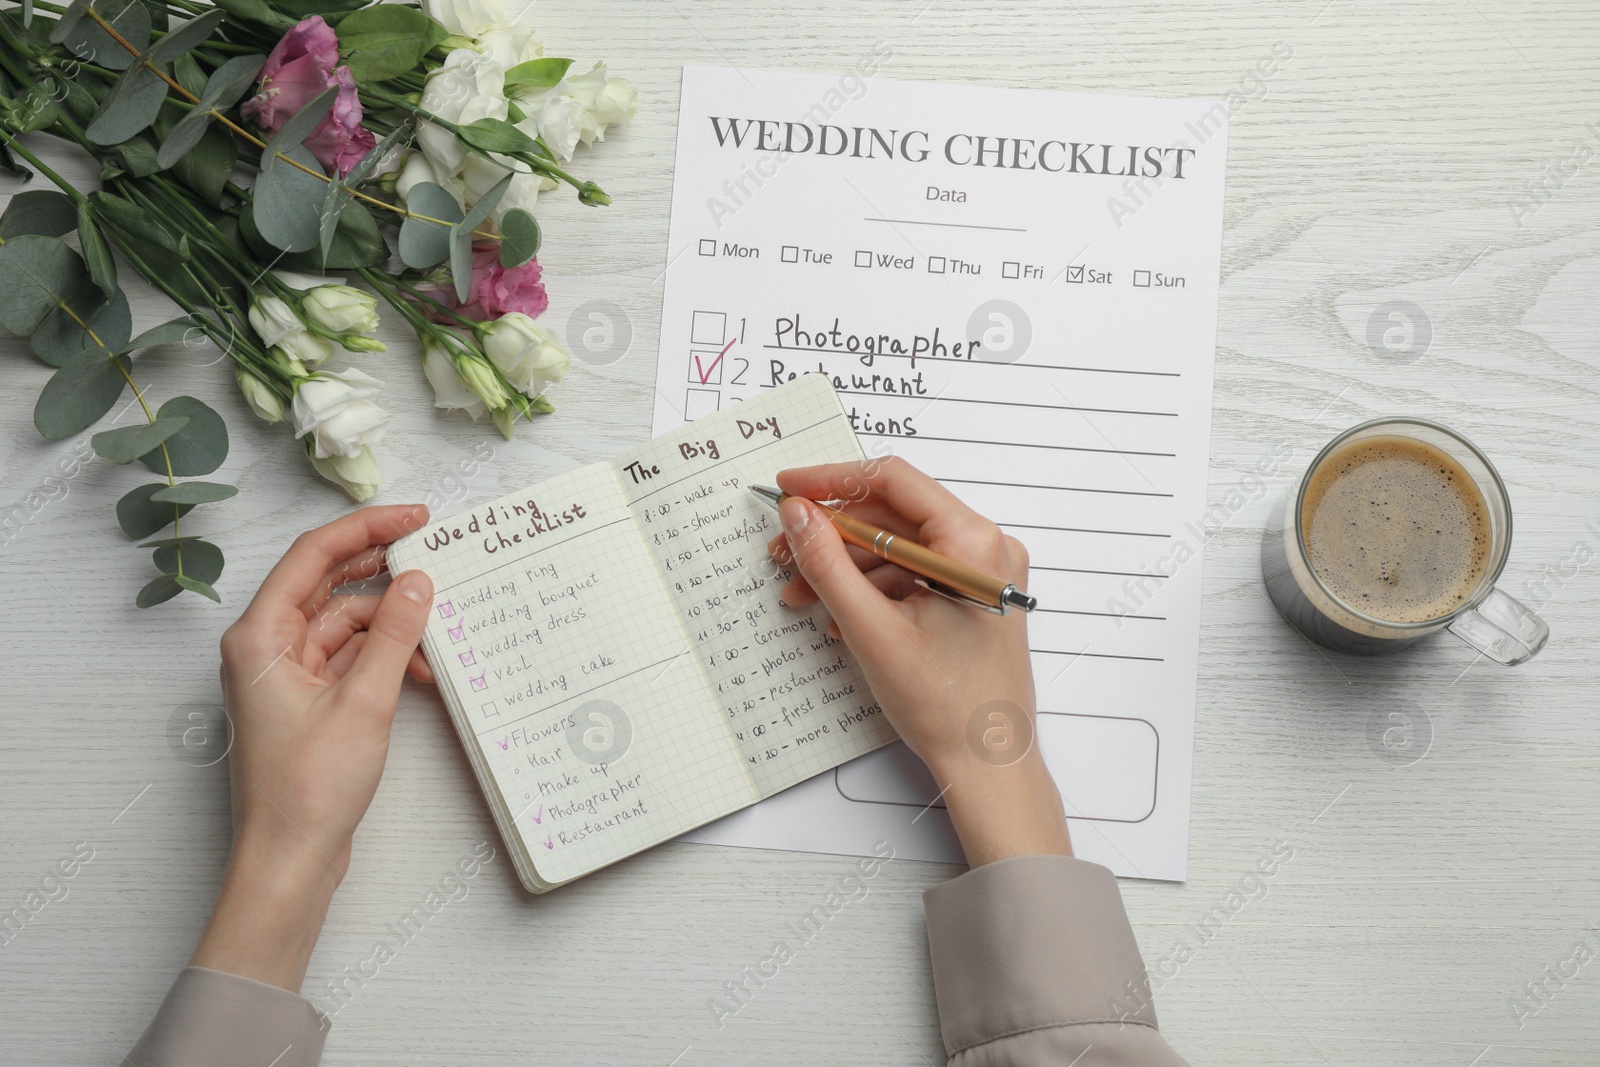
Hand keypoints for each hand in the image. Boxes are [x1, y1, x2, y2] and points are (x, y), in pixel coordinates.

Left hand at [191, 505, 434, 990]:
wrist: (290, 860)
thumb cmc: (308, 789)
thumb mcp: (365, 702)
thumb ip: (396, 635)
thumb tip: (418, 581)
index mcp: (259, 637)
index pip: (313, 556)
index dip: (367, 529)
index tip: (415, 517)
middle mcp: (266, 649)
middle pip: (327, 584)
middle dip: (380, 568)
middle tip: (433, 551)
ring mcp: (286, 676)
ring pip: (345, 623)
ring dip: (391, 622)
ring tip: (438, 625)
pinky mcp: (307, 703)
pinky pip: (350, 658)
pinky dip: (385, 657)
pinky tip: (423, 670)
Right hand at [768, 458, 1070, 866]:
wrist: (986, 765)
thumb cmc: (949, 707)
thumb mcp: (871, 630)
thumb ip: (827, 564)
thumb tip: (797, 514)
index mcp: (973, 544)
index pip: (893, 481)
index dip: (832, 480)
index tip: (789, 489)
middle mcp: (985, 548)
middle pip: (893, 514)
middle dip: (832, 534)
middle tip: (784, 549)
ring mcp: (980, 572)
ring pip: (897, 547)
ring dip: (845, 568)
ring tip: (801, 595)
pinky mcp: (970, 595)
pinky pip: (911, 573)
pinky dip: (871, 588)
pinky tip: (836, 614)